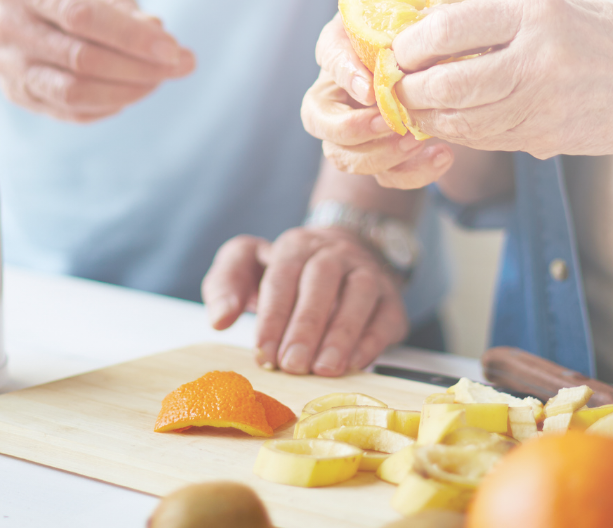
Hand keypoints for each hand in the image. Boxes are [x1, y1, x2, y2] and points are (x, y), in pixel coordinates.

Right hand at [0, 0, 194, 121]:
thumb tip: (155, 30)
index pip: (80, 17)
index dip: (130, 36)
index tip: (173, 46)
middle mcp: (7, 28)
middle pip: (81, 61)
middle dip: (140, 68)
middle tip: (181, 65)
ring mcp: (8, 66)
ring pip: (74, 94)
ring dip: (128, 92)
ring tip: (160, 79)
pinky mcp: (15, 93)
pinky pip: (67, 112)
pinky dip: (108, 106)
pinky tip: (132, 90)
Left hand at [201, 228, 408, 376]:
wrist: (342, 253)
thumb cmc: (286, 271)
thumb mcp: (245, 265)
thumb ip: (224, 285)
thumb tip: (220, 318)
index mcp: (295, 245)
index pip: (282, 275)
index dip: (272, 315)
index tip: (262, 351)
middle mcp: (334, 252)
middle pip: (321, 281)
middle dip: (305, 325)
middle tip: (291, 364)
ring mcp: (367, 272)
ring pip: (359, 294)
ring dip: (341, 333)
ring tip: (323, 368)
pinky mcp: (391, 299)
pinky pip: (386, 316)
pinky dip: (371, 341)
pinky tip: (353, 364)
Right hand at [299, 14, 454, 187]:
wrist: (426, 64)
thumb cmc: (410, 33)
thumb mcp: (411, 11)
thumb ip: (419, 1)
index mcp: (339, 48)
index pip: (328, 58)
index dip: (345, 74)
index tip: (370, 87)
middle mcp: (335, 92)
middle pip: (318, 120)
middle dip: (352, 127)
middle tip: (388, 121)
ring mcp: (351, 130)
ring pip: (342, 156)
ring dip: (378, 154)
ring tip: (416, 141)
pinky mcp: (378, 156)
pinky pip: (383, 176)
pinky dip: (411, 173)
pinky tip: (443, 155)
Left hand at [394, 0, 612, 159]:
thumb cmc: (601, 35)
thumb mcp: (548, 4)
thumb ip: (486, 6)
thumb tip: (424, 0)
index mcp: (534, 16)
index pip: (449, 29)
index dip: (411, 43)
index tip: (397, 48)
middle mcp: (536, 61)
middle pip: (447, 82)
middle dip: (409, 86)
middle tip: (393, 82)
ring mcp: (540, 104)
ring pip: (459, 118)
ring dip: (424, 114)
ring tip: (410, 102)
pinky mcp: (541, 137)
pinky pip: (480, 138)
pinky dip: (451, 130)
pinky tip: (440, 119)